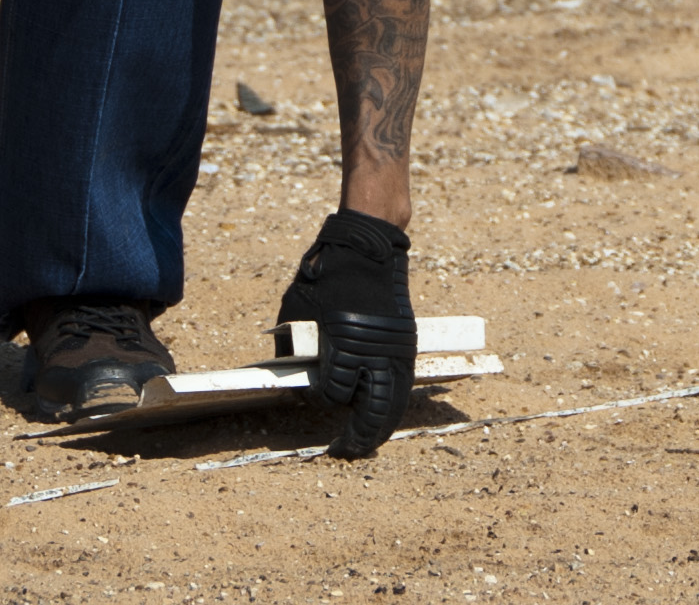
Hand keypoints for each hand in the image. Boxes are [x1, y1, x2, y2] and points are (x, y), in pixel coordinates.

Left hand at [276, 210, 414, 457]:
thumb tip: (292, 385)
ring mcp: (395, 347)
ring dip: (380, 428)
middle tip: (346, 451)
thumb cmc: (327, 277)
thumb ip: (293, 351)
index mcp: (344, 343)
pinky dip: (394, 405)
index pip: (333, 393)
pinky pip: (404, 385)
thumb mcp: (297, 310)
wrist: (367, 246)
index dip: (321, 399)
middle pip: (372, 410)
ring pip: (393, 403)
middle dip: (359, 437)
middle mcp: (374, 350)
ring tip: (366, 442)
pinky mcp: (406, 343)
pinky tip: (383, 415)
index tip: (315, 397)